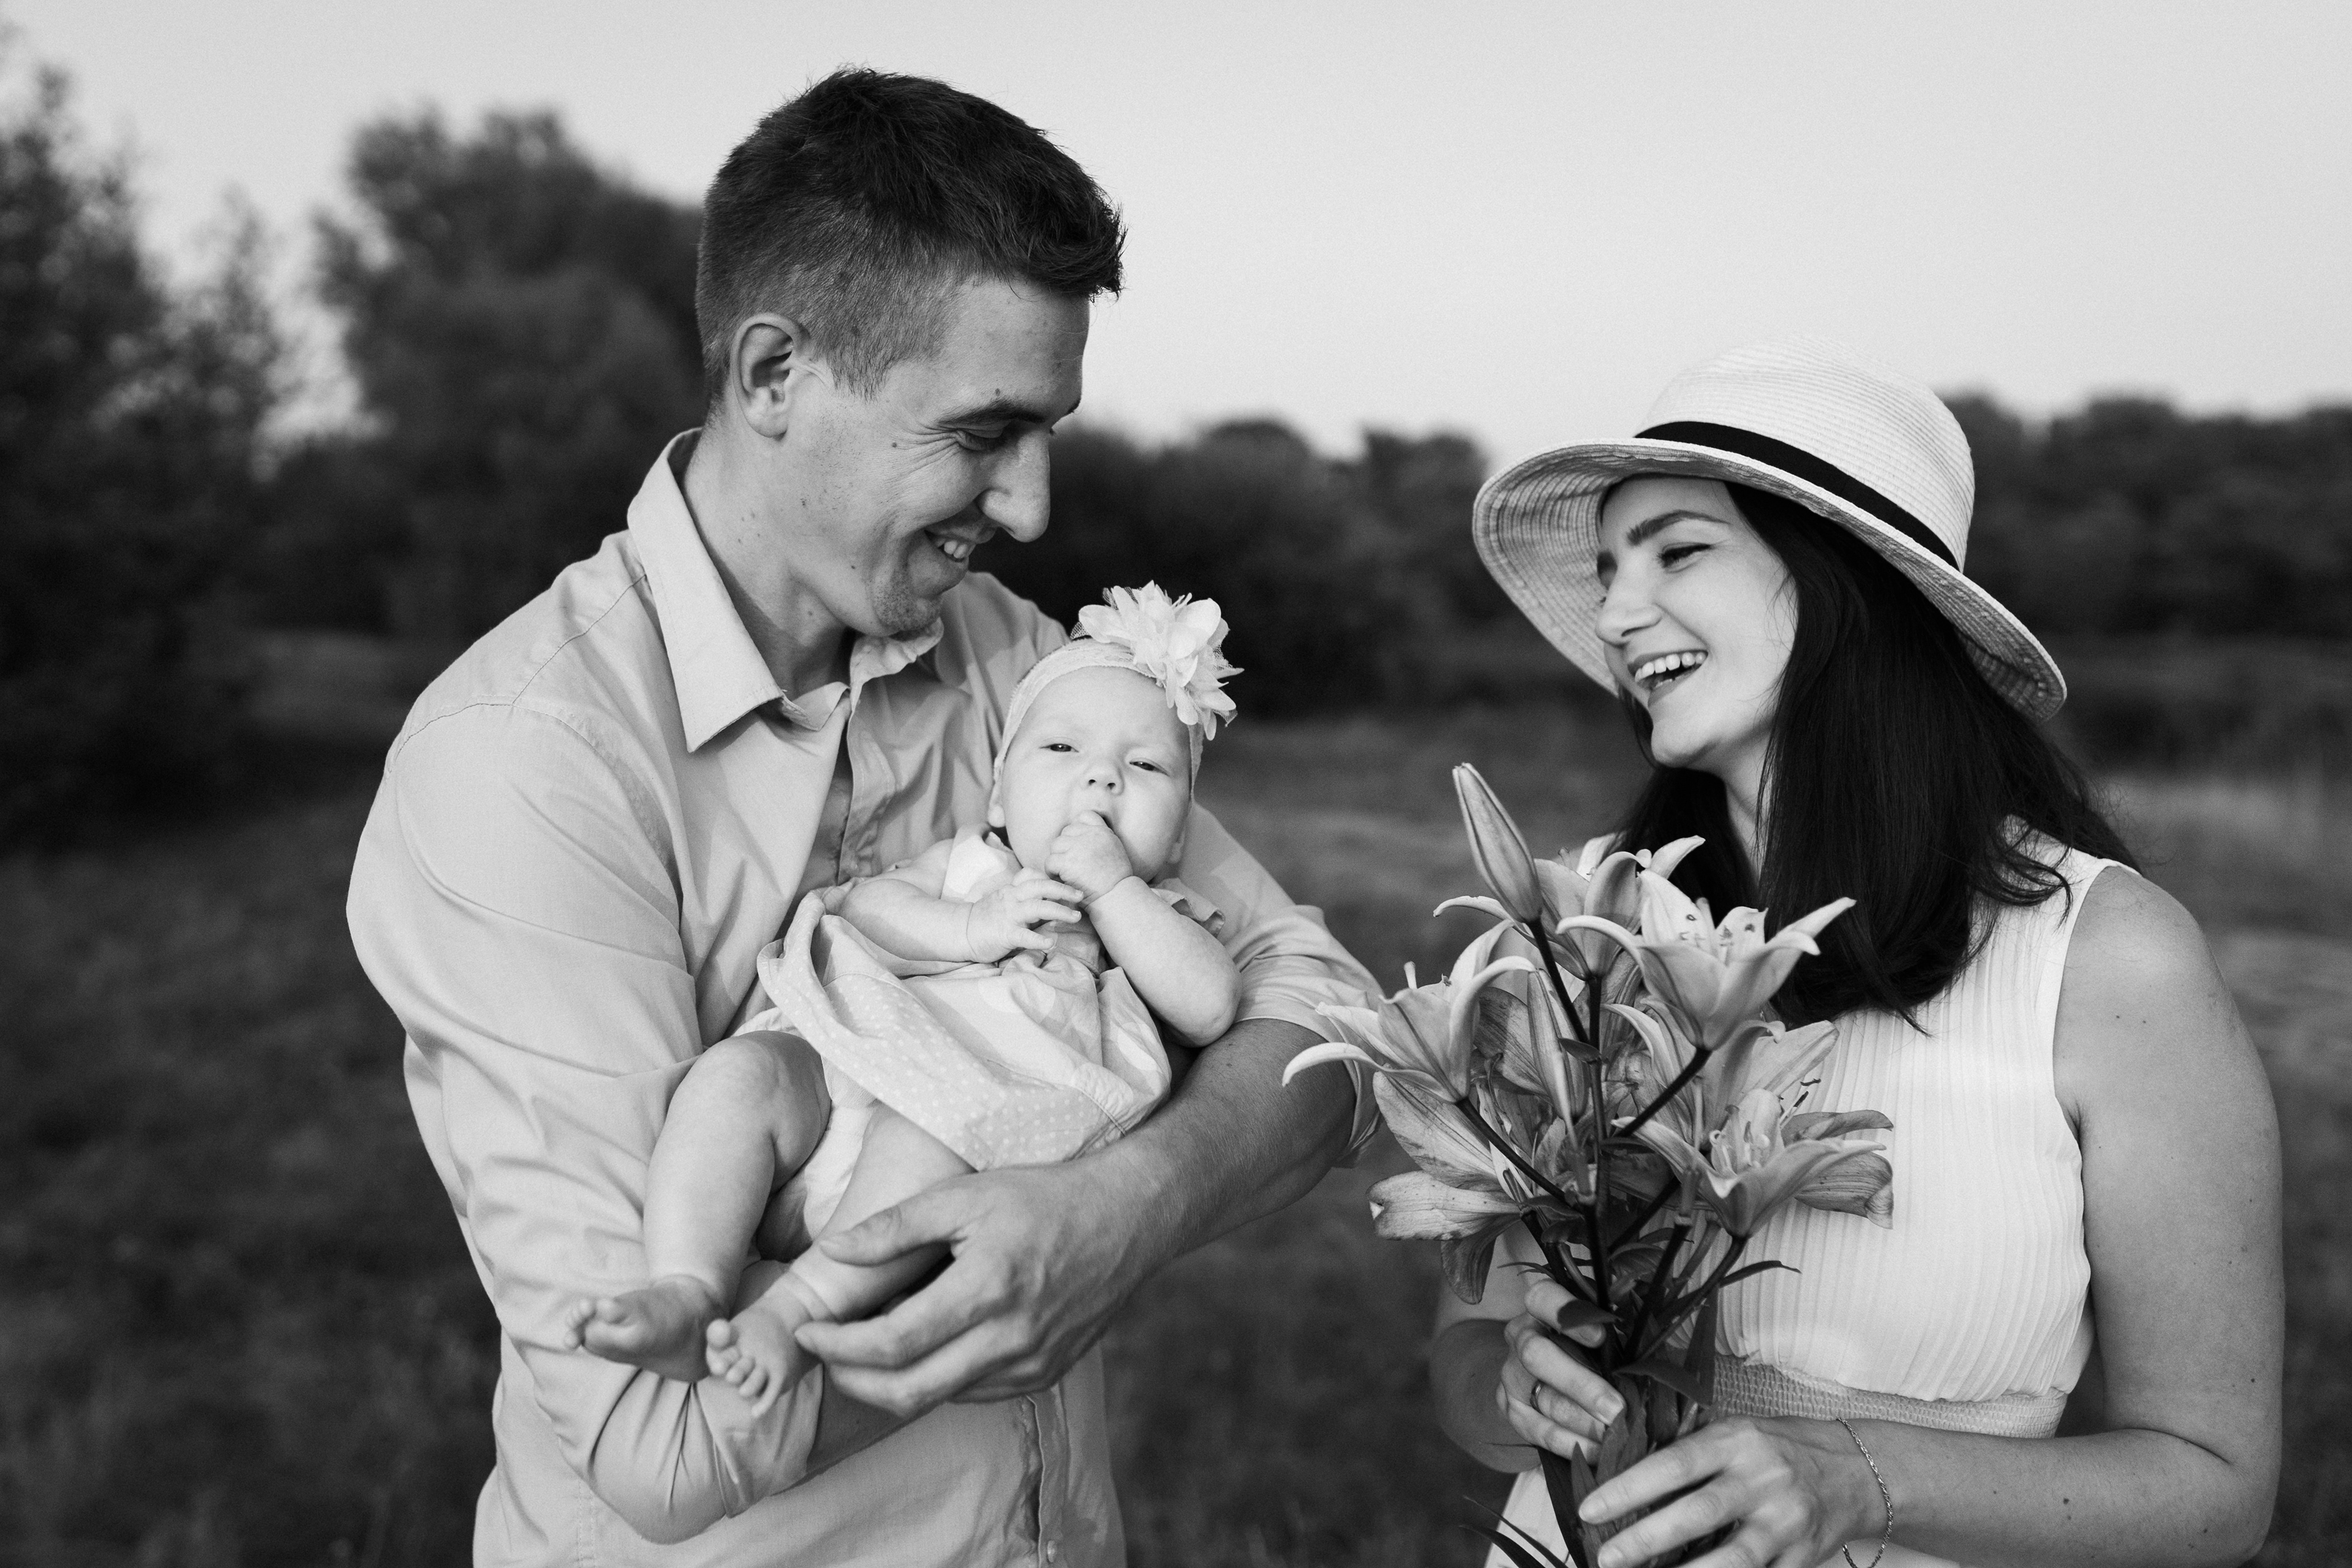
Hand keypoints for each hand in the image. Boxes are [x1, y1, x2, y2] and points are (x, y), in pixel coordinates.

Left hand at [789, 1156, 1158, 1418]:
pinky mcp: (1044, 1374)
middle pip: (907, 1392)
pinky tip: (923, 1348)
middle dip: (851, 1380)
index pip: (892, 1344)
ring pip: (938, 1400)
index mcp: (987, 1289)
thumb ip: (895, 1227)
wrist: (1127, 1219)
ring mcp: (1031, 1364)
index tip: (807, 1332)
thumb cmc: (1043, 1197)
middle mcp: (1011, 1338)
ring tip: (864, 1350)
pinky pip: (972, 1394)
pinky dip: (935, 1380)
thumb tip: (831, 1252)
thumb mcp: (966, 1195)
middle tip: (824, 1353)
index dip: (838, 1347)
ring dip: (890, 1384)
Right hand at [963, 868, 1084, 960]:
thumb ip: (1025, 898)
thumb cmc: (987, 918)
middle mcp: (1012, 898)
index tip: (1070, 886)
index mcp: (1012, 890)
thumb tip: (1050, 901)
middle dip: (1063, 890)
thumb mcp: (1005, 901)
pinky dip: (1039, 940)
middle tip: (1081, 895)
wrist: (961, 932)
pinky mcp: (1005, 934)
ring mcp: (1009, 915)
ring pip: (1038, 907)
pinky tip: (1051, 943)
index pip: (1034, 877)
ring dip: (1060, 911)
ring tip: (1076, 917)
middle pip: (1041, 887)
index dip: (1053, 879)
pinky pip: (1024, 936)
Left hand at [1046, 811, 1133, 901]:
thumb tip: (1083, 839)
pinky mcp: (1068, 862)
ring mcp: (1078, 847)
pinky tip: (1059, 878)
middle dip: (1065, 846)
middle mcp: (1091, 835)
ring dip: (1057, 858)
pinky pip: (1050, 861)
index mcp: (1103, 832)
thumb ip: (1101, 840)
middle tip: (1069, 863)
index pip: (1085, 816)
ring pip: (1056, 845)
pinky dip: (1052, 871)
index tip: (1077, 843)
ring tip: (1062, 871)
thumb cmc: (1117, 881)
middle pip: (1066, 832)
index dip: (1077, 828)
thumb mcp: (1115, 851)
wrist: (1117, 895)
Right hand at [1500, 1277, 1620, 1458]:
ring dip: (1581, 1421)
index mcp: (1542, 1306)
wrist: (1554, 1373)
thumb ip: (1623, 1329)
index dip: (1565, 1314)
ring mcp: (1512, 1373)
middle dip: (1579, 1384)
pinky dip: (1570, 1443)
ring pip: (1541, 1397)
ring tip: (1615, 1435)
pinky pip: (1537, 1430)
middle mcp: (1521, 1335)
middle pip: (1536, 1354)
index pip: (1542, 1298)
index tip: (1602, 1336)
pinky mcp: (1512, 1409)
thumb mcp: (1607, 1328)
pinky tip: (1599, 1452)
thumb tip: (1661, 1339)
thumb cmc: (1596, 1345)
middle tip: (1616, 1408)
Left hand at [1575, 1416, 1878, 1567]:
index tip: (1591, 1509)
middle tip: (1606, 1557)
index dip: (1629, 1488)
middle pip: (1697, 1513)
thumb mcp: (1737, 1432)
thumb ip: (1691, 1451)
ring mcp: (1786, 1522)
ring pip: (1733, 1558)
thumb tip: (1624, 1471)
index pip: (1674, 1464)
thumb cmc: (1780, 1449)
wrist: (1858, 1472)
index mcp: (1737, 1441)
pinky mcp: (1802, 1558)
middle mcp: (1762, 1479)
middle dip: (1645, 1540)